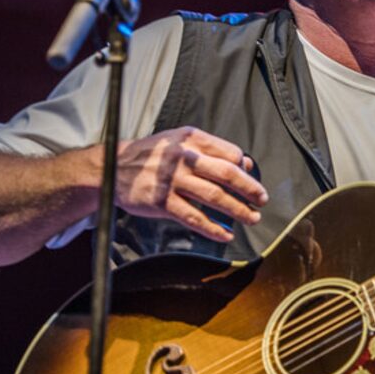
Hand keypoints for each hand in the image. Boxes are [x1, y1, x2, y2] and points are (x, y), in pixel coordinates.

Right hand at [113, 126, 268, 242]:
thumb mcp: (179, 141)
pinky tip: (225, 234)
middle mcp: (183, 157)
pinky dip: (213, 228)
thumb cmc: (151, 155)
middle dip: (250, 189)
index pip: (229, 153)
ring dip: (238, 210)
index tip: (252, 180)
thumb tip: (245, 164)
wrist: (112, 167)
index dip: (245, 169)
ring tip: (251, 218)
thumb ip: (211, 150)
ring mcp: (172, 180)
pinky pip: (194, 218)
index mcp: (191, 139)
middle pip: (227, 174)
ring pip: (214, 198)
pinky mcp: (162, 202)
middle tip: (262, 200)